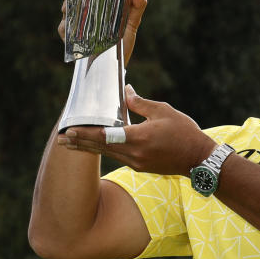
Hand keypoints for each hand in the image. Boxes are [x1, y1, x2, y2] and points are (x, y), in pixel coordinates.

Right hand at [56, 0, 147, 65]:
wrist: (115, 70)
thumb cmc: (123, 44)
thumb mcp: (133, 24)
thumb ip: (137, 6)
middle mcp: (83, 6)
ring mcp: (73, 20)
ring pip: (64, 5)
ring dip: (72, 8)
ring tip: (87, 18)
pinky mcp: (68, 35)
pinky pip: (63, 26)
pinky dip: (70, 28)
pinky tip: (80, 34)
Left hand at [57, 85, 216, 174]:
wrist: (199, 159)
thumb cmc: (184, 132)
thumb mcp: (163, 111)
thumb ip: (140, 103)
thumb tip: (125, 91)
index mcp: (138, 138)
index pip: (104, 136)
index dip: (84, 134)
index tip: (68, 131)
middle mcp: (134, 154)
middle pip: (100, 148)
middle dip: (79, 143)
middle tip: (60, 140)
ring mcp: (136, 163)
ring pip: (107, 154)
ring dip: (88, 148)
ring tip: (71, 144)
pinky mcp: (140, 167)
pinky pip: (117, 157)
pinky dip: (104, 150)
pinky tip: (96, 145)